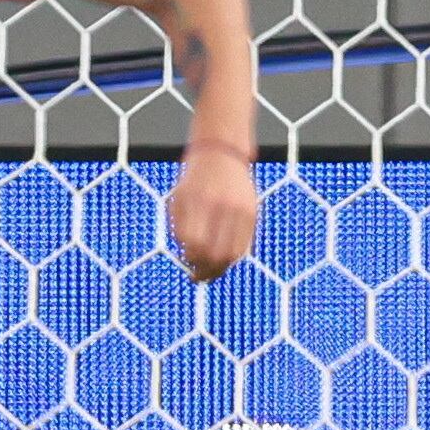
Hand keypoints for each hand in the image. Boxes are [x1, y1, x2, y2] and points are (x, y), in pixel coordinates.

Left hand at [168, 141, 257, 281]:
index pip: (193, 243)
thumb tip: (188, 260)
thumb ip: (179, 229)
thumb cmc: (194, 181)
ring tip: (210, 272)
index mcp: (196, 201)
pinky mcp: (251, 212)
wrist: (221, 153)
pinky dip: (232, 257)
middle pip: (213, 252)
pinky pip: (243, 245)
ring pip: (230, 254)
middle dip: (204, 270)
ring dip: (219, 268)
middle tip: (197, 275)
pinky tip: (223, 258)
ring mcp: (238, 209)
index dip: (189, 257)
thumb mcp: (178, 199)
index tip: (186, 261)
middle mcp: (219, 205)